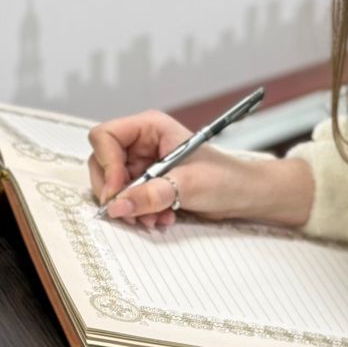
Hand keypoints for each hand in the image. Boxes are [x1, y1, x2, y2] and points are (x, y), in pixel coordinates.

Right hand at [86, 109, 313, 230]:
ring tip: (154, 219)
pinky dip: (138, 213)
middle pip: (102, 163)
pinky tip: (160, 219)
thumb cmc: (226, 177)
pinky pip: (127, 199)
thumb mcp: (188, 184)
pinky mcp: (147, 184)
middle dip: (116, 192)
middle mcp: (142, 143)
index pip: (105, 136)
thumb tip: (117, 205)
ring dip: (129, 208)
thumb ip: (151, 194)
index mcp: (150, 127)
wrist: (244, 195)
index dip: (106, 164)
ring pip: (113, 186)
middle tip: (131, 213)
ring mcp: (143, 164)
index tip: (116, 190)